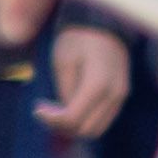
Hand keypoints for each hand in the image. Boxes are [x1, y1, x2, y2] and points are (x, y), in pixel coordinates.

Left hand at [47, 22, 132, 138]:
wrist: (102, 28)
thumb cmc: (77, 41)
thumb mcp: (63, 63)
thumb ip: (64, 91)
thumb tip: (62, 113)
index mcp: (98, 85)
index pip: (74, 118)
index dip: (52, 120)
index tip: (37, 110)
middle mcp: (114, 95)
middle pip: (87, 130)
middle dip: (63, 127)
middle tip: (44, 112)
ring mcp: (120, 97)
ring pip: (97, 128)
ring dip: (74, 126)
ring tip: (55, 110)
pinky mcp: (120, 97)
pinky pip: (102, 119)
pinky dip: (85, 120)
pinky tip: (68, 106)